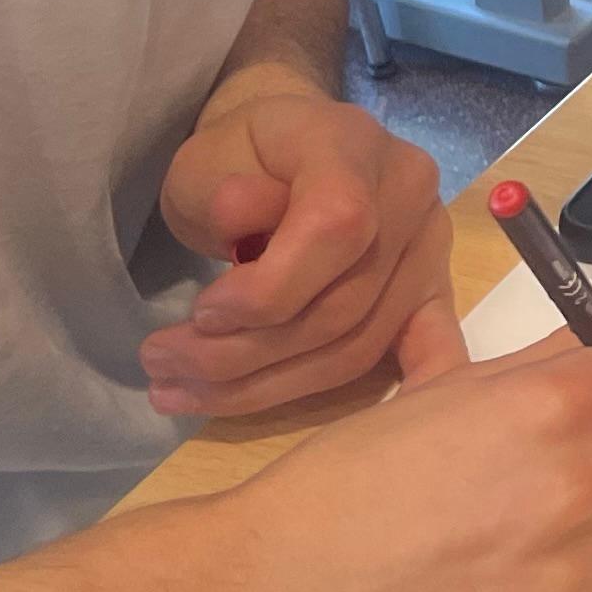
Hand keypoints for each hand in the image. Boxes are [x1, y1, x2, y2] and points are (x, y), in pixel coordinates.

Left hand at [148, 87, 459, 419]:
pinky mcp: (431, 292)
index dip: (270, 288)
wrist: (289, 147)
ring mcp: (429, 250)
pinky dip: (404, 400)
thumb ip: (223, 189)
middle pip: (342, 305)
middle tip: (160, 368)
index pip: (337, 227)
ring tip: (183, 393)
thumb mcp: (210, 157)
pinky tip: (366, 444)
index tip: (200, 313)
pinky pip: (424, 356)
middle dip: (242, 354)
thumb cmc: (241, 154)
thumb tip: (240, 218)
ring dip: (267, 386)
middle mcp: (412, 198)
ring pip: (358, 347)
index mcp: (356, 149)